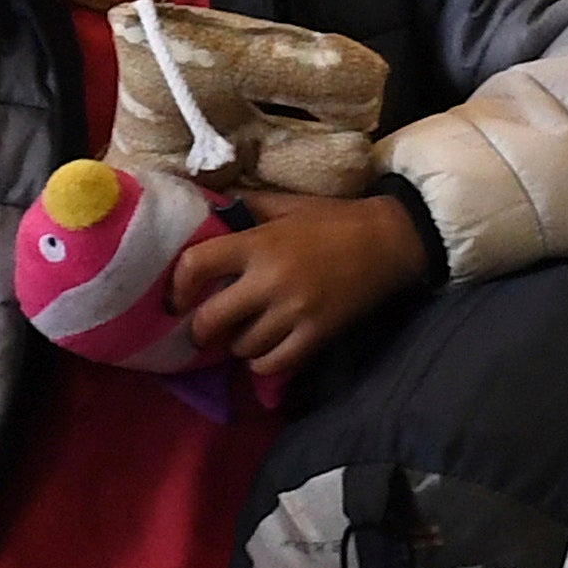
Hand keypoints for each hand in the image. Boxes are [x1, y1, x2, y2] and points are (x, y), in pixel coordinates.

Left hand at [169, 187, 428, 387]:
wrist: (390, 240)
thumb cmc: (333, 219)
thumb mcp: (286, 204)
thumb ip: (245, 209)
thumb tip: (206, 212)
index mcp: (259, 243)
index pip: (196, 266)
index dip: (177, 286)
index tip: (177, 298)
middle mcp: (270, 280)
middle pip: (212, 320)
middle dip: (201, 330)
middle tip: (204, 330)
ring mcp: (295, 311)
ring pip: (242, 346)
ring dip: (236, 345)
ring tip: (243, 336)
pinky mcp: (317, 333)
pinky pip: (275, 363)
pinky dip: (263, 363)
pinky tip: (265, 353)